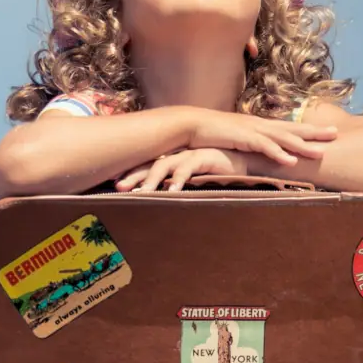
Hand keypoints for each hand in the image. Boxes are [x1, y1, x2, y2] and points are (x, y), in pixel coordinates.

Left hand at [116, 148, 249, 191]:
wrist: (247, 160)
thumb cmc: (219, 174)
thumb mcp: (195, 184)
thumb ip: (181, 190)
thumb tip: (163, 208)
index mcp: (173, 160)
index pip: (146, 166)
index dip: (131, 174)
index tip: (114, 184)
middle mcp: (178, 155)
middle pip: (149, 164)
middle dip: (133, 176)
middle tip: (118, 188)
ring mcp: (190, 154)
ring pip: (164, 164)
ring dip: (151, 179)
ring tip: (141, 193)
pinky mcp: (205, 156)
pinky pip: (188, 167)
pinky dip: (179, 178)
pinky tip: (172, 189)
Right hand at [188, 108, 335, 165]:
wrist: (191, 125)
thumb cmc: (210, 133)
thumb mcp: (234, 137)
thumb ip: (246, 143)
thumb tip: (256, 151)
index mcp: (258, 125)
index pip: (287, 127)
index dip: (307, 129)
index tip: (325, 130)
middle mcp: (259, 125)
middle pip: (291, 129)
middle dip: (314, 132)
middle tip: (336, 133)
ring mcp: (252, 130)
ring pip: (282, 138)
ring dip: (302, 145)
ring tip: (321, 152)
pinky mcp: (242, 138)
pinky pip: (264, 147)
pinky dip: (278, 153)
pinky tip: (291, 160)